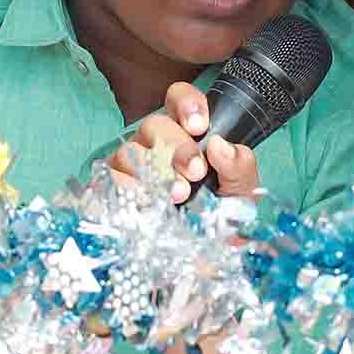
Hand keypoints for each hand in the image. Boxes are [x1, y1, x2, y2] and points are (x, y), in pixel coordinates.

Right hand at [122, 81, 263, 205]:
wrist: (204, 255)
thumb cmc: (221, 215)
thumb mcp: (242, 190)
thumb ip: (239, 165)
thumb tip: (220, 145)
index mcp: (187, 133)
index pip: (179, 99)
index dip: (187, 104)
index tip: (200, 127)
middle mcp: (155, 142)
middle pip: (154, 124)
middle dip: (178, 147)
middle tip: (196, 172)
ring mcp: (131, 164)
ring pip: (130, 150)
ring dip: (154, 171)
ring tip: (179, 194)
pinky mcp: (114, 188)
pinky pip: (111, 178)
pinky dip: (129, 189)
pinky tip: (149, 202)